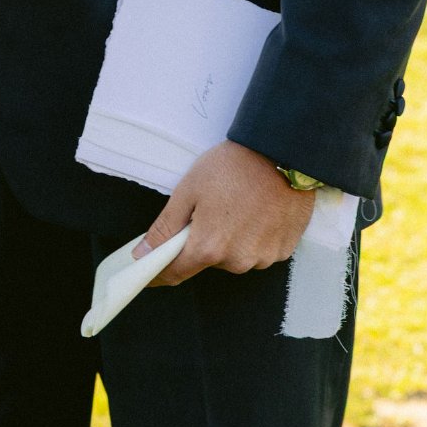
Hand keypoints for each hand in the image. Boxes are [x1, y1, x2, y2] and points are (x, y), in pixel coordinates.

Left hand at [136, 141, 315, 285]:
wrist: (281, 153)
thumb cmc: (234, 167)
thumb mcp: (188, 190)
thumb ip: (165, 227)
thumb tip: (143, 253)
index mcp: (209, 247)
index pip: (175, 273)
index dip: (159, 271)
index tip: (150, 269)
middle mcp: (237, 261)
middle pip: (208, 261)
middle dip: (202, 242)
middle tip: (207, 211)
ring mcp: (263, 258)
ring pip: (235, 257)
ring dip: (230, 240)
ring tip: (236, 206)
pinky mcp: (283, 251)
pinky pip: (258, 251)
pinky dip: (253, 237)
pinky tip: (256, 212)